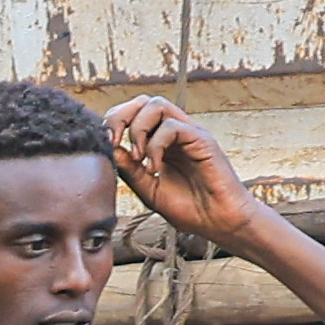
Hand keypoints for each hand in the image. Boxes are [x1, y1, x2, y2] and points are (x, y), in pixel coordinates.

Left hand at [98, 92, 253, 243]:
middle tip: (114, 142)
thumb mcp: (148, 189)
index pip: (133, 114)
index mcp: (161, 142)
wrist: (219, 223)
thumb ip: (130, 169)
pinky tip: (155, 168)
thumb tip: (110, 149)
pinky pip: (173, 126)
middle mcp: (175, 133)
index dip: (114, 122)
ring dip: (138, 128)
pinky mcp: (202, 140)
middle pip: (143, 101)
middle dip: (120, 116)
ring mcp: (189, 133)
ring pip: (157, 105)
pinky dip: (156, 145)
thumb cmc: (190, 209)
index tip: (106, 145)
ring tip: (138, 157)